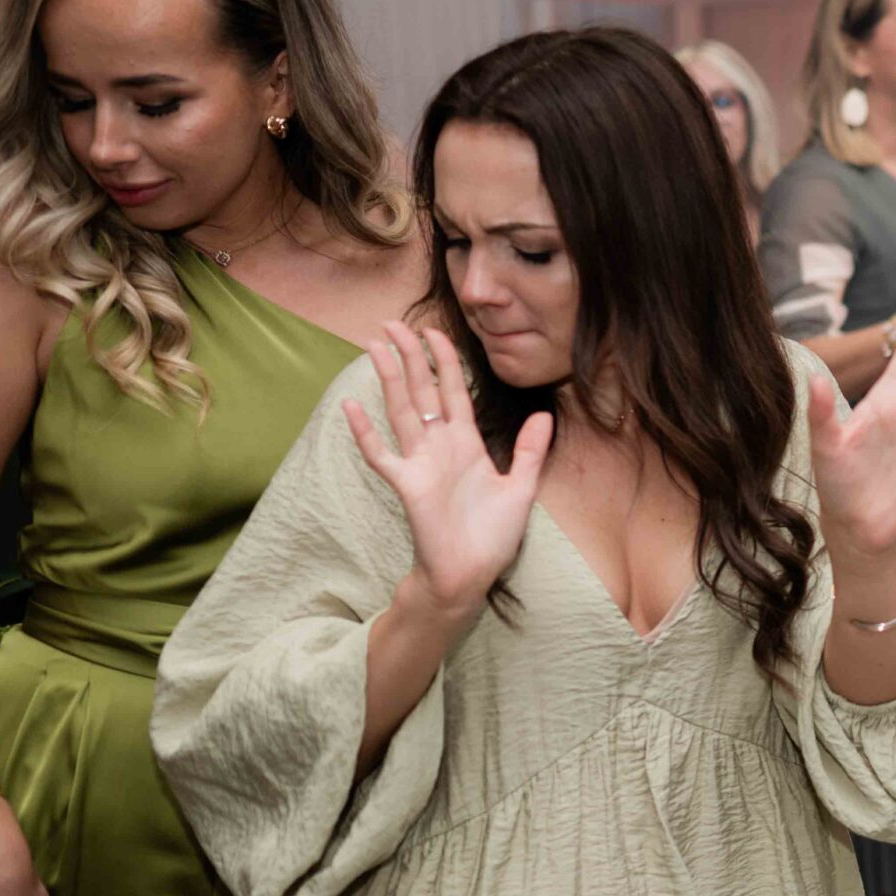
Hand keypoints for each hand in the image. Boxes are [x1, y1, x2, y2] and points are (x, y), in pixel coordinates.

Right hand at [343, 324, 552, 618]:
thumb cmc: (492, 535)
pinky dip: (366, 433)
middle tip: (392, 322)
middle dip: (409, 356)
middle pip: (421, 391)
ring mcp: (419, 463)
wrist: (471, 573)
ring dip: (388, 378)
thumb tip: (543, 414)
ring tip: (374, 345)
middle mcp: (439, 447)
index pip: (453, 391)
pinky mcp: (406, 485)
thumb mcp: (522, 487)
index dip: (445, 361)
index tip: (435, 330)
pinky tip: (352, 407)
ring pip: (400, 410)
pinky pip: (381, 455)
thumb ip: (531, 451)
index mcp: (466, 443)